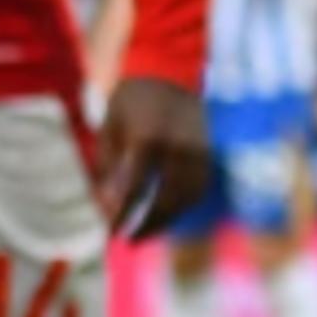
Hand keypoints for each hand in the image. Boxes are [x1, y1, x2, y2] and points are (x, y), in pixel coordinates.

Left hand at [99, 74, 212, 236]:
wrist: (168, 76)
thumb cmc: (130, 103)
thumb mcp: (109, 128)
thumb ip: (109, 166)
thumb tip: (109, 206)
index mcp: (147, 138)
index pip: (134, 187)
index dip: (123, 213)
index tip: (112, 231)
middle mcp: (177, 149)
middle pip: (165, 200)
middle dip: (147, 225)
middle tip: (128, 240)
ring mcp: (197, 154)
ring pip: (185, 200)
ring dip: (166, 221)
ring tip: (144, 233)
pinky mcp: (208, 157)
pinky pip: (197, 191)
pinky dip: (181, 208)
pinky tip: (164, 216)